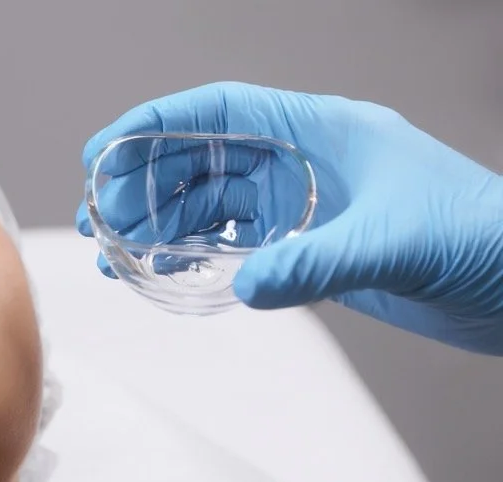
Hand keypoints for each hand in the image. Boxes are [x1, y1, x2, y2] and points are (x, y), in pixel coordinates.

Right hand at [76, 82, 502, 354]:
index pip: (224, 110)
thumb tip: (244, 284)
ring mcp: (306, 203)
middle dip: (147, 184)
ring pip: (213, 202)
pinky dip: (195, 253)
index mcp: (324, 132)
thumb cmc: (483, 238)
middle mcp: (306, 161)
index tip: (105, 151)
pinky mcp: (311, 244)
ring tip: (118, 254)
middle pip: (205, 156)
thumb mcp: (396, 244)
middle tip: (102, 221)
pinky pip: (235, 241)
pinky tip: (164, 271)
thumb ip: (316, 264)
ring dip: (163, 224)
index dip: (158, 124)